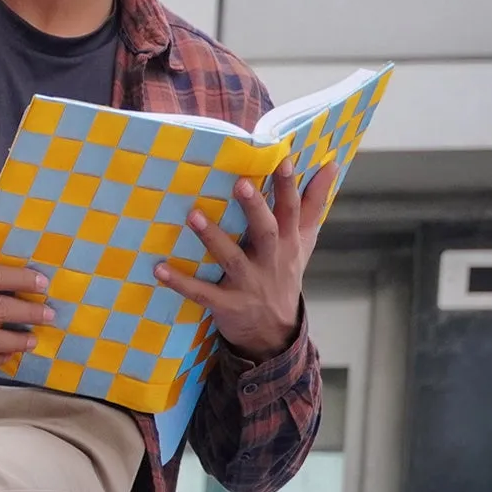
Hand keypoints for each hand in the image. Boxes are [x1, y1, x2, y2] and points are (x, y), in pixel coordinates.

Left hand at [156, 160, 336, 360]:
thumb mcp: (303, 241)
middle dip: (255, 208)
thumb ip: (313, 204)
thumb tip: (332, 166)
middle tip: (240, 182)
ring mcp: (248, 283)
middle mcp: (270, 260)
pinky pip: (202, 293)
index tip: (282, 159)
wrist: (275, 332)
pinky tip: (159, 269)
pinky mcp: (227, 304)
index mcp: (288, 242)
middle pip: (265, 231)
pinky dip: (181, 282)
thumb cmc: (284, 272)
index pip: (291, 210)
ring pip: (231, 259)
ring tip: (193, 215)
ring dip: (212, 237)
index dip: (288, 186)